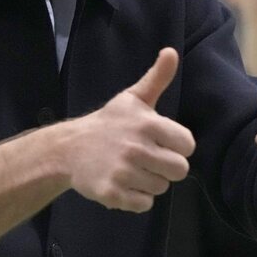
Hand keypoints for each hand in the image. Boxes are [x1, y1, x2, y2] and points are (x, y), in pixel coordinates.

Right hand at [65, 48, 195, 212]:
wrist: (69, 148)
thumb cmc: (109, 123)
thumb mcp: (133, 98)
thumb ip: (157, 78)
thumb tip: (171, 51)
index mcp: (147, 124)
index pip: (188, 145)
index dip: (177, 145)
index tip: (161, 141)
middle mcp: (136, 148)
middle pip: (180, 170)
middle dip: (167, 167)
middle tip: (148, 158)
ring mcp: (123, 172)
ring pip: (162, 188)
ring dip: (150, 182)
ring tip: (132, 169)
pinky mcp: (112, 193)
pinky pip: (144, 205)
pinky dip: (137, 198)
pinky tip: (124, 184)